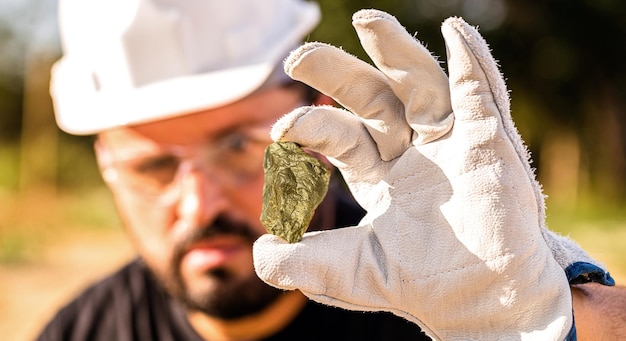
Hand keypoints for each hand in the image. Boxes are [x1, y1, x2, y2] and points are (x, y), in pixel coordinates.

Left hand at [254, 10, 572, 339]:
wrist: (481, 305)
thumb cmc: (423, 285)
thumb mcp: (354, 272)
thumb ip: (306, 262)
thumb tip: (261, 253)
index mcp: (380, 172)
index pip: (341, 134)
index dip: (311, 125)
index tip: (279, 132)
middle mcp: (412, 150)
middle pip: (373, 96)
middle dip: (337, 73)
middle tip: (296, 56)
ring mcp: (451, 142)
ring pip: (421, 85)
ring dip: (397, 52)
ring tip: (367, 21)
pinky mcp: (491, 142)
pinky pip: (482, 95)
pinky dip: (473, 64)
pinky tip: (456, 32)